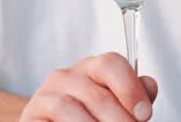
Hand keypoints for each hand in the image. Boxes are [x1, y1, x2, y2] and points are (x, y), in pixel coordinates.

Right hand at [20, 53, 157, 121]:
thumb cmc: (91, 117)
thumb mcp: (116, 104)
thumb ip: (134, 95)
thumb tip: (149, 85)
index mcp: (93, 68)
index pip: (112, 64)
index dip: (130, 90)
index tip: (144, 115)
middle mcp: (68, 76)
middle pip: (97, 93)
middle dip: (118, 119)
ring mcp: (46, 93)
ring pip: (71, 107)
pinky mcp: (31, 113)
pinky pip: (55, 119)